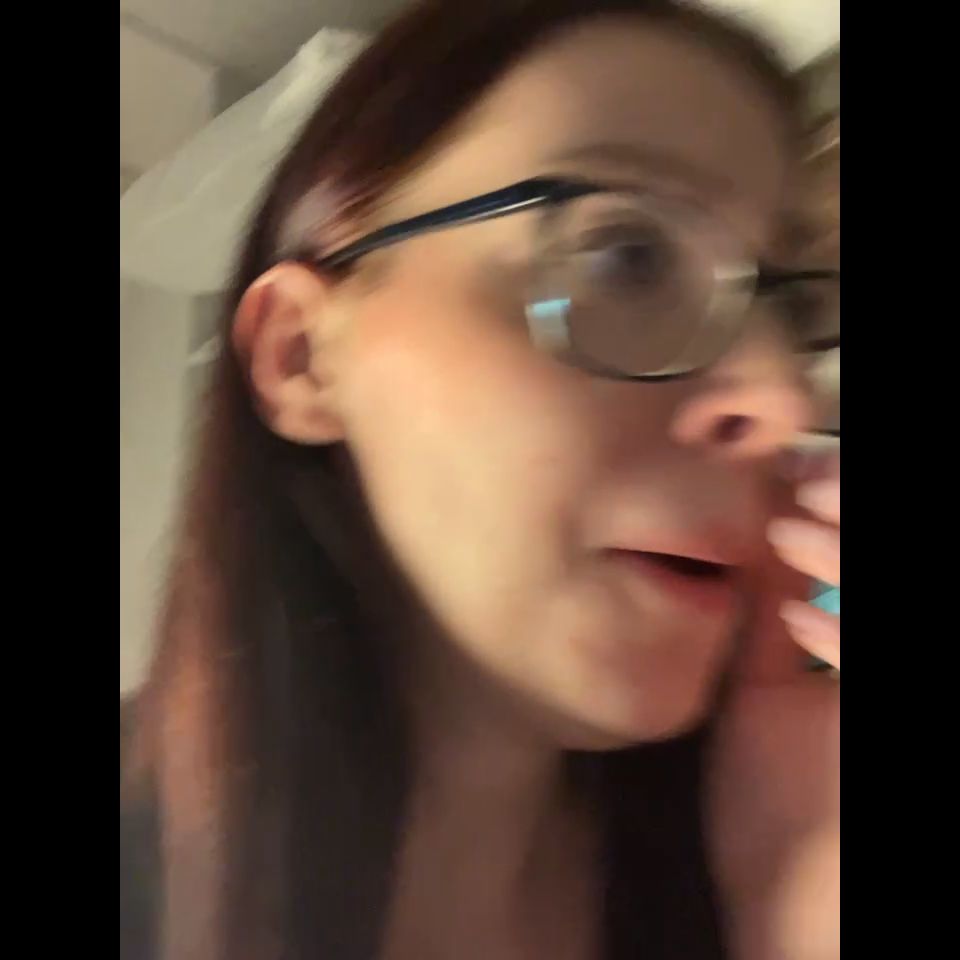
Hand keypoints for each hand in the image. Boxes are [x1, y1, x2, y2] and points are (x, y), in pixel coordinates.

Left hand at [707, 452, 839, 959]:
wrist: (790, 922)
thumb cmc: (779, 818)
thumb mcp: (767, 702)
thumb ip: (771, 621)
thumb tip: (760, 533)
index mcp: (859, 652)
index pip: (864, 558)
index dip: (851, 502)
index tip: (802, 470)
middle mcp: (862, 673)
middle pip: (873, 569)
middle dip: (859, 515)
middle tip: (808, 481)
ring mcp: (864, 698)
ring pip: (878, 608)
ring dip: (852, 559)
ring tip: (790, 533)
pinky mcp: (867, 728)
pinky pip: (866, 667)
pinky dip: (846, 640)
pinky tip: (798, 622)